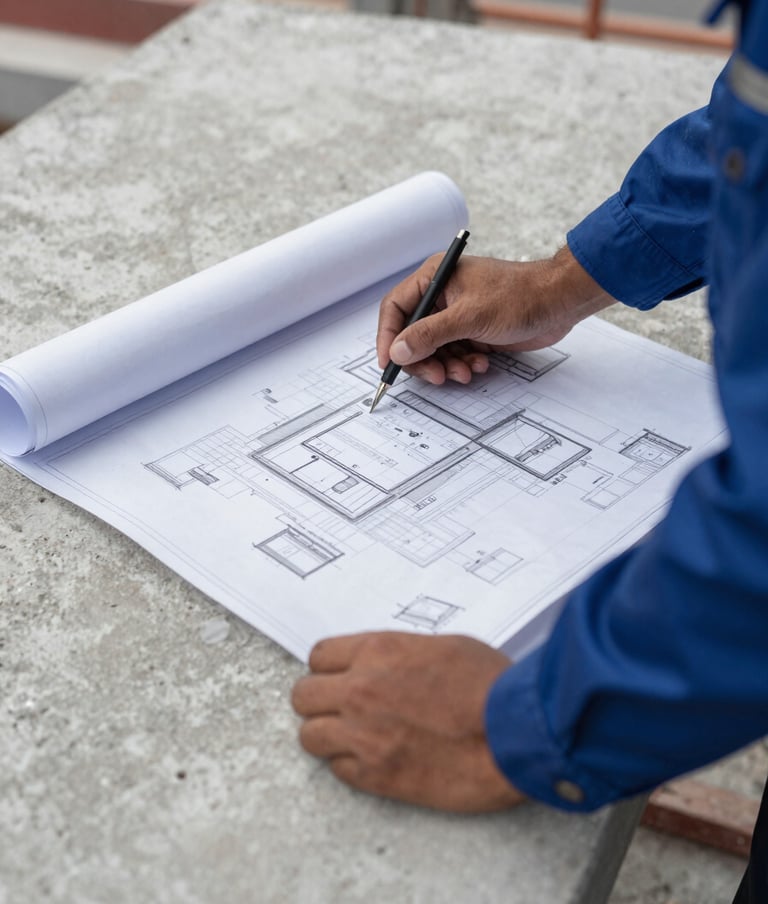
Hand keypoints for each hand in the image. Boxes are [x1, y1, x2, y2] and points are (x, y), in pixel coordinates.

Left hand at [291, 632, 524, 811]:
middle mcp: (360, 690)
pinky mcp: (376, 775)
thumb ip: (401, 655)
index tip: (341, 678)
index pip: (319, 657)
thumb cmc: (492, 685)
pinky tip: (378, 760)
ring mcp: (363, 734)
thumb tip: (387, 664)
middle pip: (303, 696)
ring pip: (309, 736)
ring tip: (355, 738)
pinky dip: (352, 766)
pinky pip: (337, 770)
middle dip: (321, 702)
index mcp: (377, 651)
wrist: (515, 733)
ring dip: (329, 736)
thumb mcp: (443, 646)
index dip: (330, 669)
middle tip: (343, 710)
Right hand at [376, 246, 613, 384]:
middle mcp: (442, 296)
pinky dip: (463, 365)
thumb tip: (397, 350)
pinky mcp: (473, 332)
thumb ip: (429, 335)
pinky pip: (455, 355)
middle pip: (413, 335)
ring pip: (434, 351)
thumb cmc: (519, 297)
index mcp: (435, 278)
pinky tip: (480, 365)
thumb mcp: (469, 317)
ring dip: (447, 366)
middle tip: (436, 377)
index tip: (389, 363)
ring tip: (466, 372)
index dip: (388, 337)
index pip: (396, 308)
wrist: (559, 302)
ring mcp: (458, 316)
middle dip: (424, 359)